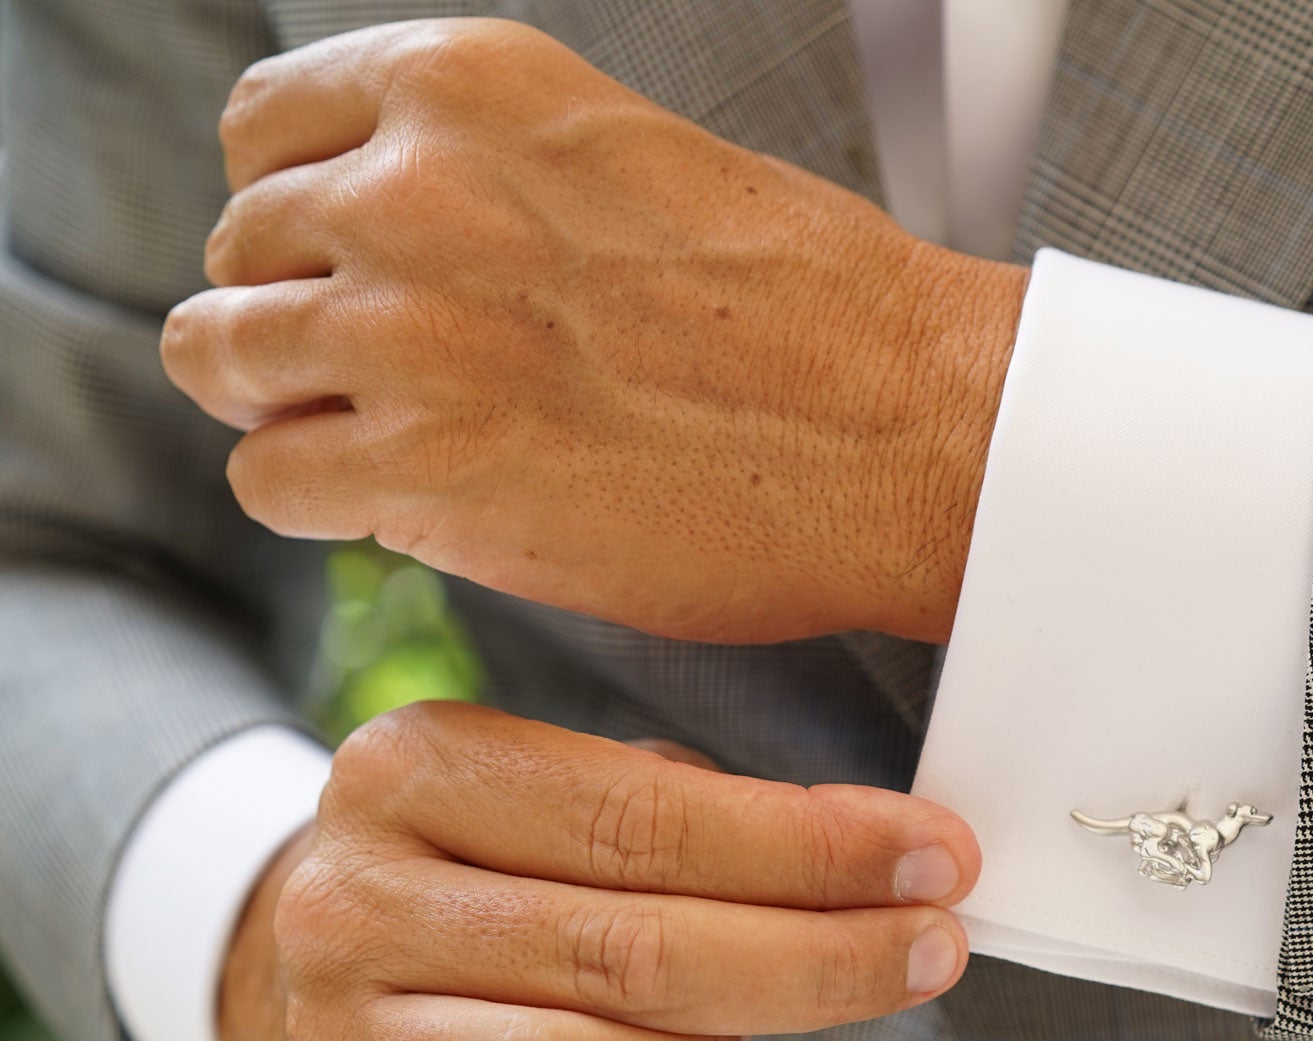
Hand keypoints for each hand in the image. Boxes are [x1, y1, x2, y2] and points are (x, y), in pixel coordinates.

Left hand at [163, 18, 1028, 644]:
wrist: (911, 427)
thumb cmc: (817, 311)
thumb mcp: (632, 159)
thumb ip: (492, 178)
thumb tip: (396, 235)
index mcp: (471, 84)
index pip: (262, 128)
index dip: (293, 212)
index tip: (339, 268)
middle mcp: (415, 186)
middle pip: (239, 250)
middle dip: (298, 319)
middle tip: (390, 380)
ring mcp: (407, 327)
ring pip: (222, 358)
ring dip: (293, 409)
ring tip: (394, 444)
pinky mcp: (424, 466)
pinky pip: (268, 479)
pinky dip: (320, 502)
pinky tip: (410, 505)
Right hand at [216, 702, 975, 1040]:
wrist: (330, 954)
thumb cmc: (495, 862)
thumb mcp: (573, 787)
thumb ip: (706, 811)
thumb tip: (888, 856)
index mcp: (416, 768)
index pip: (649, 820)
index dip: (814, 849)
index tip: (934, 858)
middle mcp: (353, 898)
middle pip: (632, 953)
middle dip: (818, 959)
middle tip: (928, 949)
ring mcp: (334, 1035)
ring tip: (740, 1032)